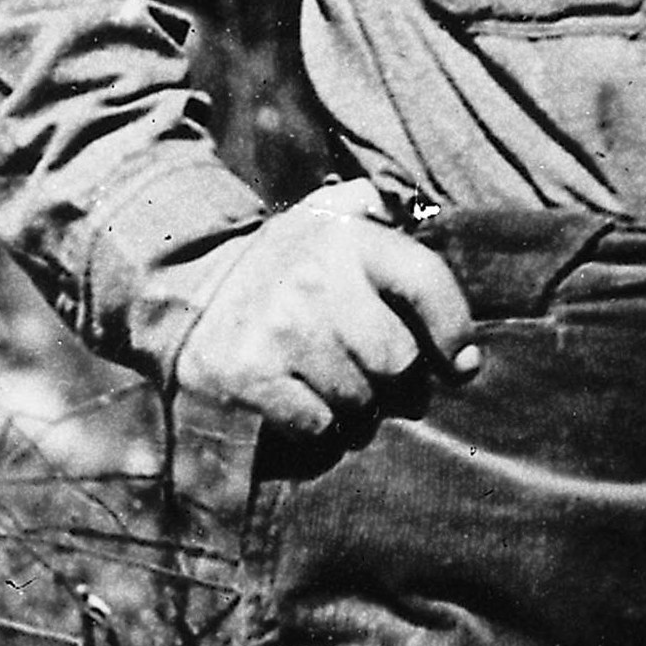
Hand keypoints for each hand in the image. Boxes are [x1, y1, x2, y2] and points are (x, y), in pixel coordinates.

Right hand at [170, 181, 479, 433]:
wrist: (186, 289)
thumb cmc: (283, 266)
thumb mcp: (328, 222)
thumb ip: (380, 218)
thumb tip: (425, 241)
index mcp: (346, 238)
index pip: (427, 284)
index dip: (454, 332)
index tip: (459, 364)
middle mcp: (315, 279)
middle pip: (398, 362)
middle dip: (399, 385)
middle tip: (382, 384)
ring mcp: (280, 330)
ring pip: (359, 402)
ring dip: (357, 411)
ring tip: (338, 392)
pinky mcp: (248, 377)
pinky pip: (317, 426)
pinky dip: (319, 427)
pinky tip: (303, 404)